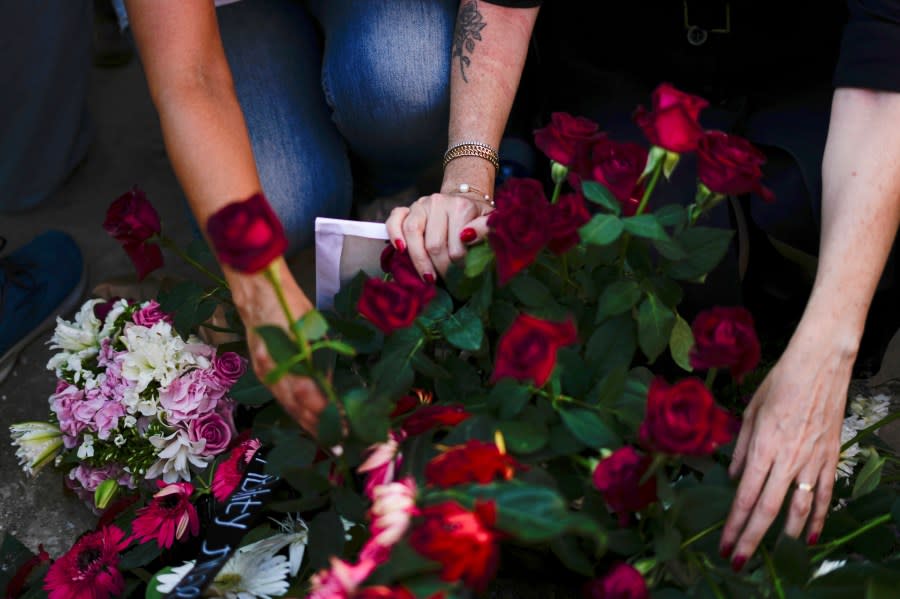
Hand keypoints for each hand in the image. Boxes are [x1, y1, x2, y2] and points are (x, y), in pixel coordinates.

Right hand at [229, 261, 326, 434]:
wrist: (257, 289)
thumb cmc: (289, 304)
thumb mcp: (312, 329)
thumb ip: (320, 359)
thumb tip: (330, 386)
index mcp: (283, 360)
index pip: (309, 396)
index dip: (326, 413)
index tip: (345, 426)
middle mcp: (270, 371)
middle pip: (296, 408)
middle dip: (317, 428)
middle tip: (338, 445)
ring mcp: (264, 371)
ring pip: (287, 405)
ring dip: (307, 423)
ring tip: (326, 439)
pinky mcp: (262, 369)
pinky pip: (281, 396)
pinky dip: (296, 410)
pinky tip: (308, 418)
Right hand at [385, 191, 492, 278]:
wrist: (464, 198)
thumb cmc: (476, 217)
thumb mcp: (490, 221)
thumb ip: (486, 229)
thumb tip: (467, 237)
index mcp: (461, 206)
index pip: (457, 246)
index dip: (459, 268)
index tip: (464, 279)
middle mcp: (438, 202)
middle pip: (434, 244)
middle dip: (440, 269)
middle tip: (448, 283)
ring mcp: (420, 205)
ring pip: (412, 233)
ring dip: (419, 260)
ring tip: (428, 278)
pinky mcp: (406, 209)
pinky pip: (394, 220)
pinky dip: (394, 235)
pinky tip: (400, 250)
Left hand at [719, 322, 855, 568]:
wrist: (820, 365)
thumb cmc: (780, 382)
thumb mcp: (750, 411)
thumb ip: (741, 448)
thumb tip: (734, 476)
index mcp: (762, 447)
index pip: (744, 496)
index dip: (734, 524)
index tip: (724, 544)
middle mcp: (787, 459)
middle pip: (767, 509)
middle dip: (751, 538)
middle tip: (739, 560)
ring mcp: (811, 460)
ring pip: (798, 508)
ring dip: (784, 534)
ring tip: (774, 553)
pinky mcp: (830, 457)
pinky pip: (823, 494)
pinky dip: (818, 517)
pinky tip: (810, 534)